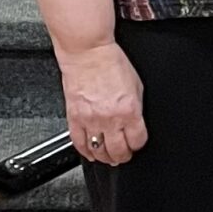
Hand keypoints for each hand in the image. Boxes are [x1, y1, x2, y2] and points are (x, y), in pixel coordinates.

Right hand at [58, 40, 145, 165]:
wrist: (88, 54)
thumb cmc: (113, 64)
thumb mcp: (137, 86)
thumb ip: (136, 108)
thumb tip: (137, 122)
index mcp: (130, 110)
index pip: (137, 140)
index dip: (138, 145)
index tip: (137, 144)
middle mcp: (110, 118)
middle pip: (118, 150)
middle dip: (123, 156)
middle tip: (124, 156)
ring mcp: (90, 120)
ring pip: (98, 150)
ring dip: (105, 157)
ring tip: (109, 157)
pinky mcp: (74, 117)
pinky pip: (78, 142)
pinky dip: (85, 151)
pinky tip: (90, 153)